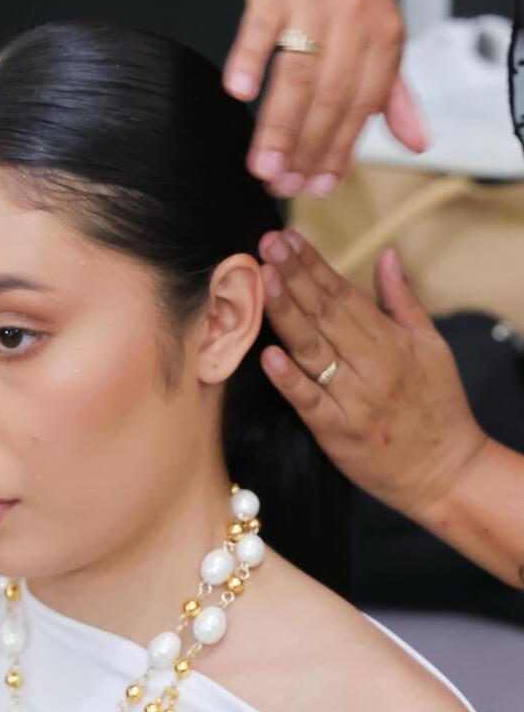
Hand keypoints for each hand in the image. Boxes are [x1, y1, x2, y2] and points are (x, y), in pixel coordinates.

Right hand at [223, 0, 427, 197]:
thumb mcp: (379, 43)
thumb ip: (395, 98)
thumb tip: (418, 146)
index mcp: (385, 38)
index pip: (360, 108)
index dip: (338, 153)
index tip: (316, 189)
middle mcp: (355, 19)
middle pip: (329, 98)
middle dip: (304, 150)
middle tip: (281, 186)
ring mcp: (313, 1)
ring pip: (297, 74)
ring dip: (278, 127)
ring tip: (262, 168)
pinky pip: (261, 28)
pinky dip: (249, 61)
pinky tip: (238, 93)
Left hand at [256, 227, 489, 522]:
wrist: (447, 472)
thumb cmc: (438, 407)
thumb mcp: (432, 346)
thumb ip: (403, 301)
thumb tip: (385, 255)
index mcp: (392, 341)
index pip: (345, 294)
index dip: (314, 264)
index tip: (288, 238)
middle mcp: (372, 365)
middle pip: (325, 314)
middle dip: (294, 276)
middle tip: (266, 243)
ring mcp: (354, 399)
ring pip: (313, 349)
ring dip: (286, 313)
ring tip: (264, 280)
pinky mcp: (338, 432)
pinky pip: (310, 402)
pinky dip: (289, 379)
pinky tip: (268, 354)